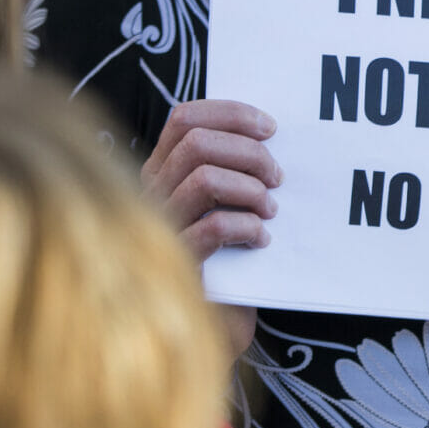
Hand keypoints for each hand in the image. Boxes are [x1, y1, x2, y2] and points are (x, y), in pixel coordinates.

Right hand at [141, 98, 280, 260]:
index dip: (231, 114)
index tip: (269, 128)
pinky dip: (247, 227)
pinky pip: (214, 227)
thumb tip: (266, 131)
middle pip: (196, 143)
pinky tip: (261, 239)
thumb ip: (226, 164)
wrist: (216, 313)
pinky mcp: (178, 262)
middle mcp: (152, 194)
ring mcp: (161, 227)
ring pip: (204, 179)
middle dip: (249, 152)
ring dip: (251, 189)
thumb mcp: (219, 199)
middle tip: (277, 176)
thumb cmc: (223, 251)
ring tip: (270, 209)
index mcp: (160, 171)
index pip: (183, 119)